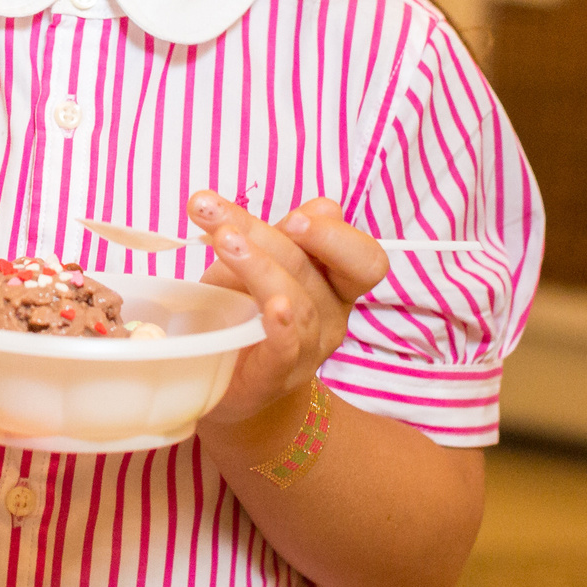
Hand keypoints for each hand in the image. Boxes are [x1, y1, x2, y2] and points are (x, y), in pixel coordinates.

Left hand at [191, 193, 389, 429]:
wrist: (222, 376)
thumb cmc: (241, 310)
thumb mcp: (258, 262)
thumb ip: (283, 236)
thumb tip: (316, 209)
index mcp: (336, 285)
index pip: (364, 259)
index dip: (334, 236)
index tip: (292, 218)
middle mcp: (332, 317)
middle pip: (313, 270)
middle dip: (265, 236)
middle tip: (224, 222)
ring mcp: (308, 351)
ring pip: (298, 304)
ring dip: (258, 266)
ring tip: (222, 241)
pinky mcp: (275, 377)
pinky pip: (287, 351)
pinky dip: (282, 327)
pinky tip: (273, 308)